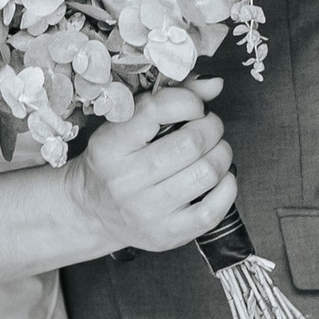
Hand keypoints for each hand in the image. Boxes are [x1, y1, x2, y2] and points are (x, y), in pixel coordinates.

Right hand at [73, 80, 240, 259]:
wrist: (91, 210)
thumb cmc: (115, 161)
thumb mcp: (127, 124)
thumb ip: (169, 98)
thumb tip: (214, 84)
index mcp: (110, 145)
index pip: (158, 109)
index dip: (189, 101)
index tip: (194, 106)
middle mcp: (125, 180)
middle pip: (192, 143)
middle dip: (212, 127)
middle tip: (209, 128)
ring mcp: (146, 211)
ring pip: (207, 173)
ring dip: (222, 155)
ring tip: (214, 152)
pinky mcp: (165, 235)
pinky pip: (212, 211)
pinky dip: (227, 188)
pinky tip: (220, 178)